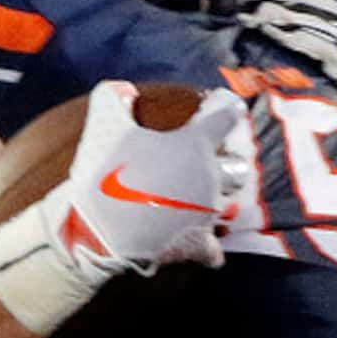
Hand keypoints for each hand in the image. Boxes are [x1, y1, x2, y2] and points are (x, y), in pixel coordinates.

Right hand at [54, 81, 250, 276]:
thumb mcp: (105, 125)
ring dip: (213, 204)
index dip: (228, 111)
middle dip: (226, 166)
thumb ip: (113, 98)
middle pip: (236, 168)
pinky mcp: (200, 243)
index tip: (232, 108)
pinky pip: (215, 249)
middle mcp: (210, 177)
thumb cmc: (107, 172)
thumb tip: (121, 88)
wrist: (99, 227)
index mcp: (194, 145)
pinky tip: (199, 245)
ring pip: (227, 206)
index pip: (224, 119)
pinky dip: (208, 249)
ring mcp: (208, 212)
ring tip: (192, 205)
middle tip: (204, 169)